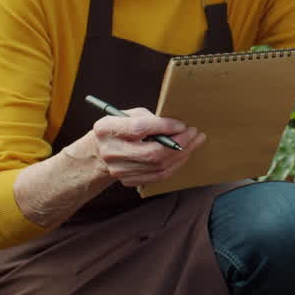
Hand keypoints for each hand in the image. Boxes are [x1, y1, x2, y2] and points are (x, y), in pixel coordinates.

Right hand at [90, 108, 206, 186]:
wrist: (99, 152)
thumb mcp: (129, 114)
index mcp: (107, 129)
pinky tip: (183, 154)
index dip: (164, 126)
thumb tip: (176, 126)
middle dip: (179, 143)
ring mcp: (119, 169)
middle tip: (194, 134)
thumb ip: (149, 118)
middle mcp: (111, 151)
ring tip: (194, 142)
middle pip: (152, 152)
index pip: (140, 129)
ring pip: (158, 166)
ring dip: (181, 154)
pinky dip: (174, 165)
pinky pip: (158, 176)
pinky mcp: (128, 180)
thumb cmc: (119, 128)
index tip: (182, 124)